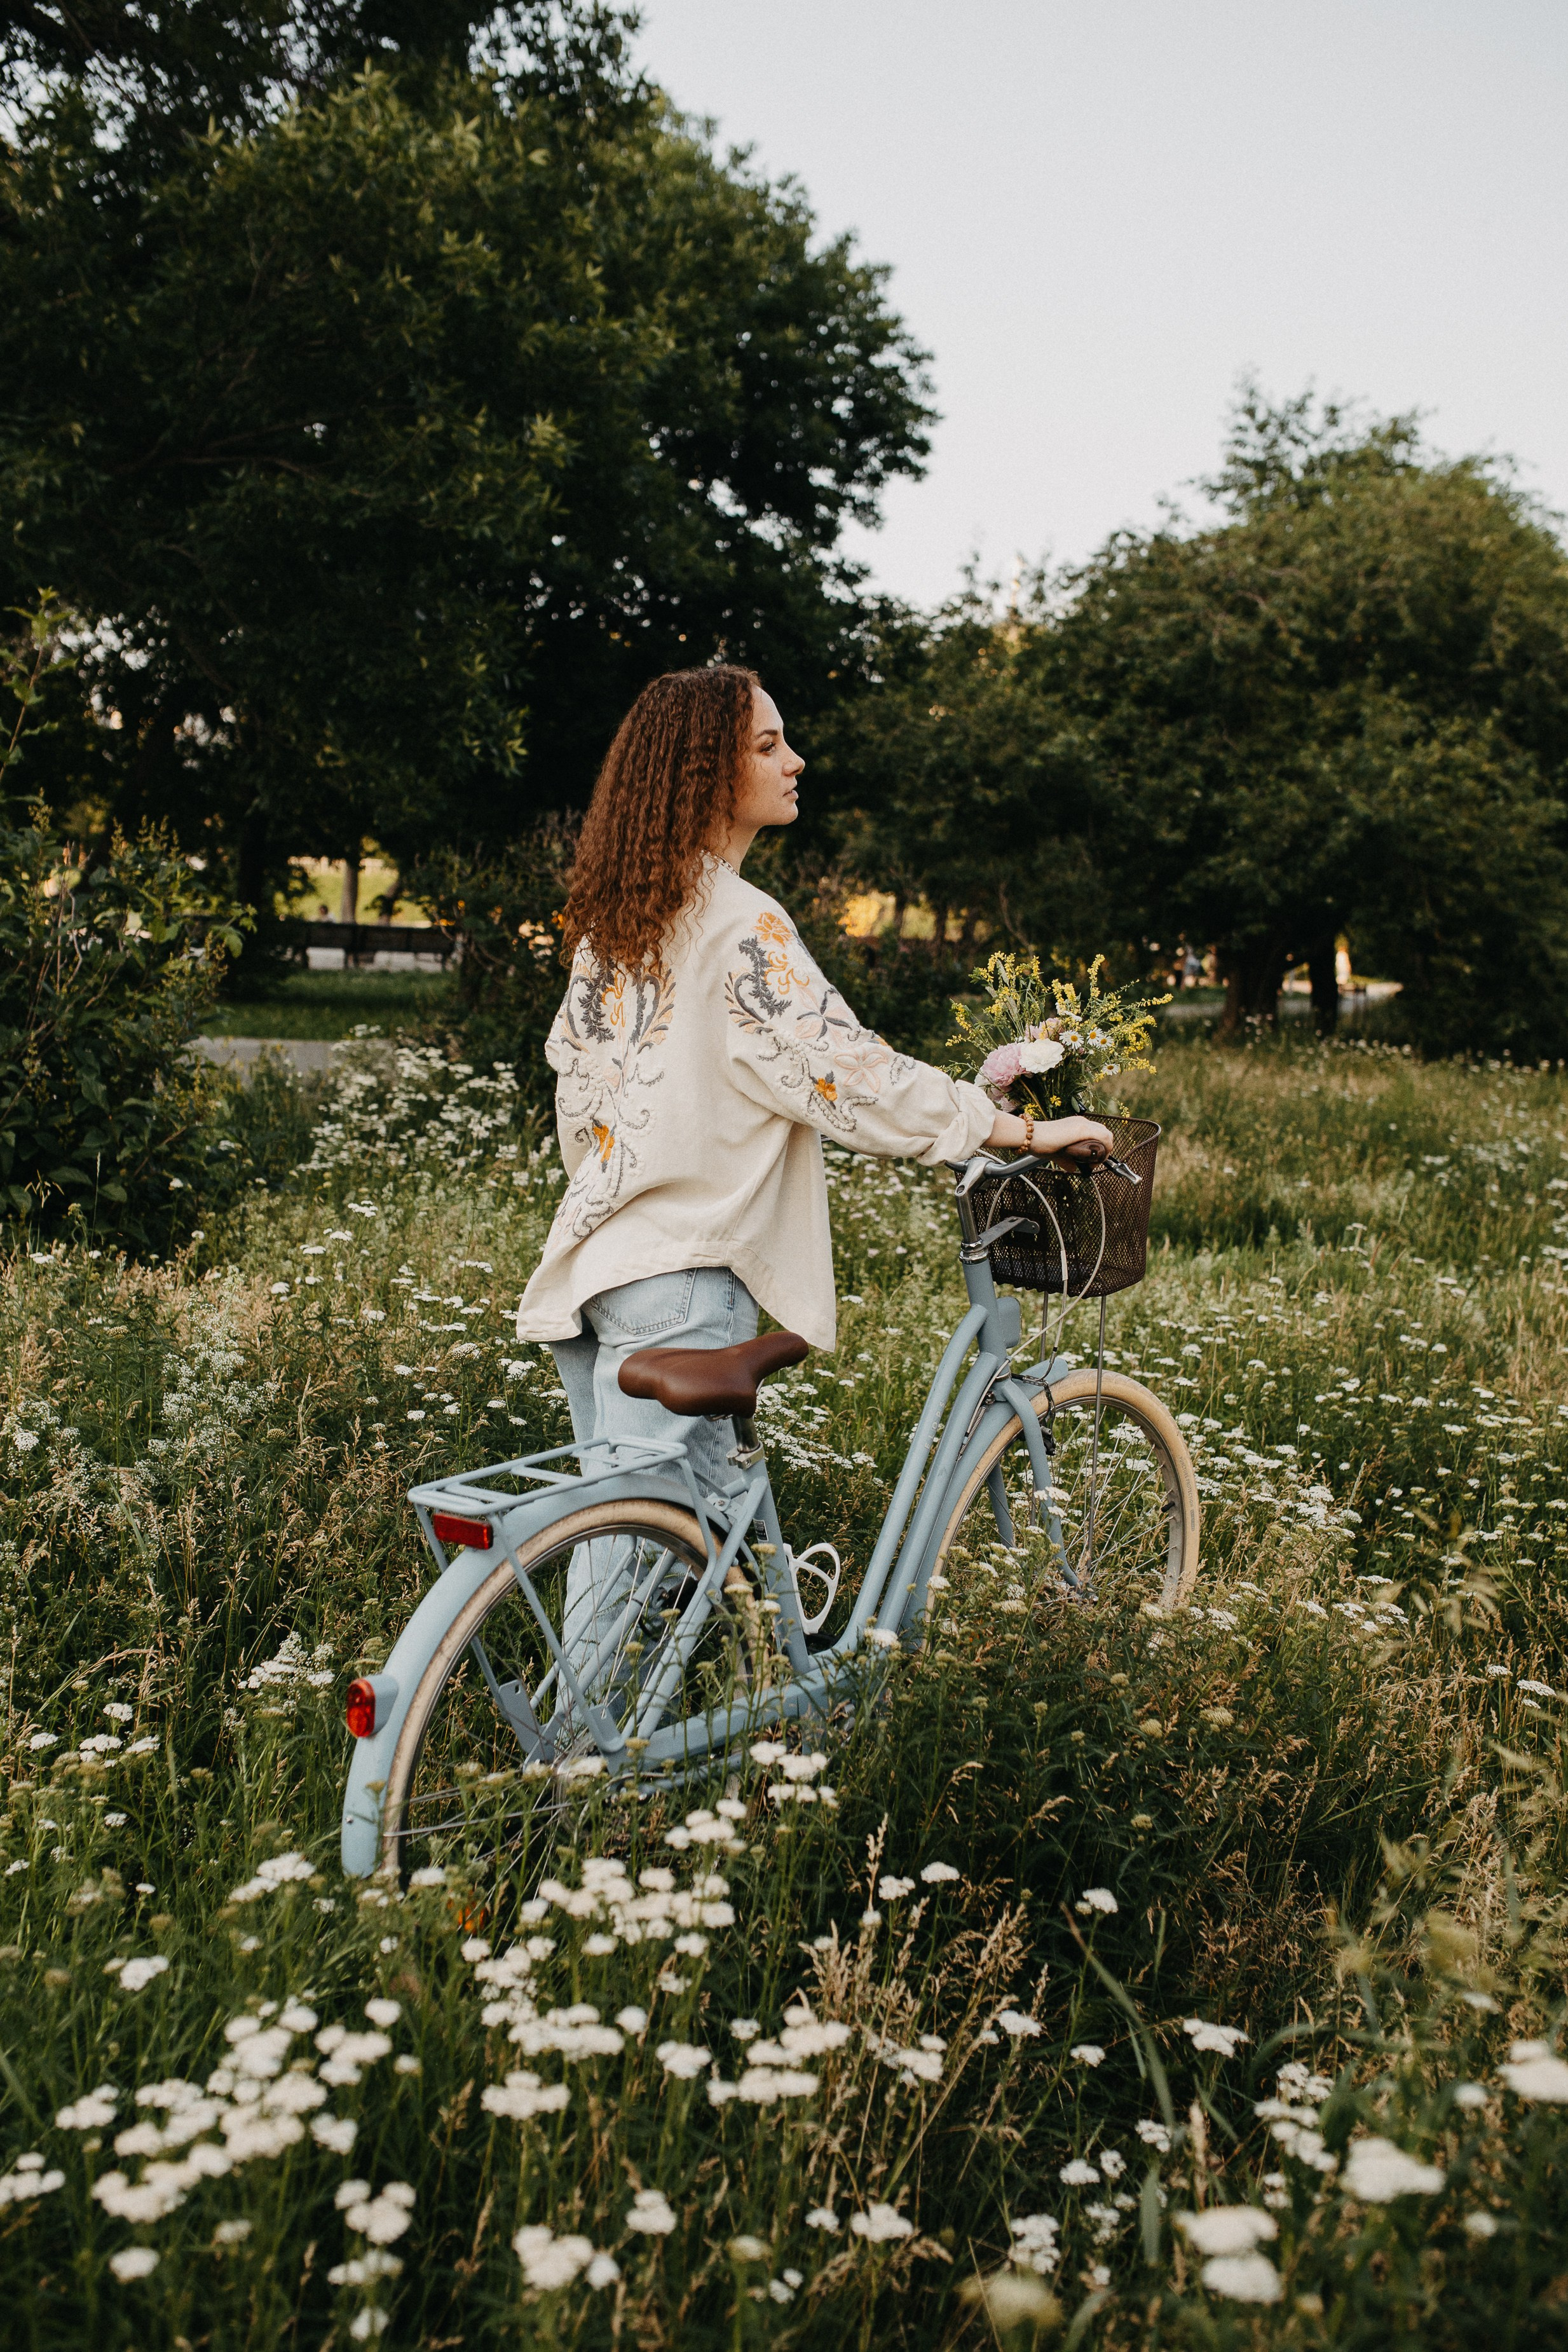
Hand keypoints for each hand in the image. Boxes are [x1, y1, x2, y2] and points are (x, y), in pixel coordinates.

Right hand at [984, 1109, 1115, 1159]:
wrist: (1030, 1136)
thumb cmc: (1040, 1143)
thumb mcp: (1057, 1154)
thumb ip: (1067, 1160)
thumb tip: (1074, 1168)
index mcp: (1076, 1125)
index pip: (1097, 1133)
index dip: (1100, 1147)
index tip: (1092, 1160)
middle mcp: (1081, 1122)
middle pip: (1105, 1132)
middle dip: (1105, 1149)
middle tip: (1095, 1162)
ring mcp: (1082, 1124)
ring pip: (1107, 1134)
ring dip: (1106, 1150)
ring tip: (1095, 1163)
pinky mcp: (1082, 1129)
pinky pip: (1104, 1137)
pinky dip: (1106, 1150)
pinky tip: (1096, 1160)